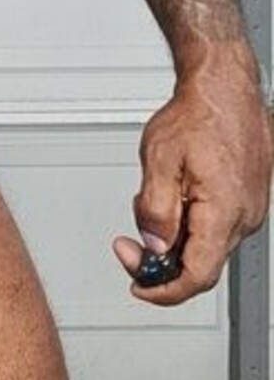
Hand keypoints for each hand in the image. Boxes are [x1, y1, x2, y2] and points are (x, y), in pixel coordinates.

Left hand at [113, 47, 272, 304]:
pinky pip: (217, 227)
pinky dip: (189, 222)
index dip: (164, 292)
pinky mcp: (249, 200)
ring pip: (207, 245)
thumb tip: (154, 247)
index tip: (139, 287)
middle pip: (200, 265)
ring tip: (155, 197)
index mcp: (224, 211)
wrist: (225, 87)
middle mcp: (245, 216)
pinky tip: (176, 194)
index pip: (197, 276)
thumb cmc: (198, 114)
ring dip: (174, 236)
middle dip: (160, 260)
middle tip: (129, 243)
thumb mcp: (159, 160)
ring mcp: (251, 209)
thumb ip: (156, 210)